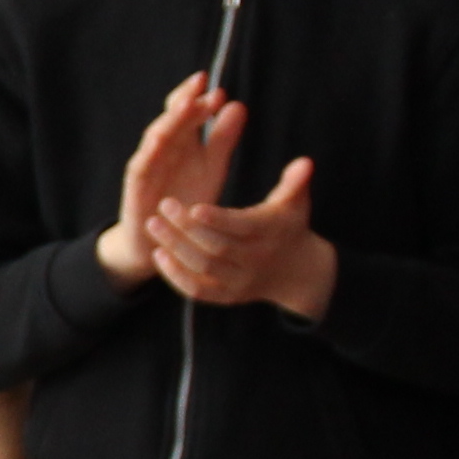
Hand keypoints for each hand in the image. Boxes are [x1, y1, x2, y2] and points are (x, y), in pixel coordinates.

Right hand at [92, 75, 234, 291]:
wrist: (163, 243)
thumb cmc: (188, 203)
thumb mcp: (212, 169)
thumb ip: (223, 139)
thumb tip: (238, 105)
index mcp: (182, 142)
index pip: (187, 112)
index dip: (200, 98)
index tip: (219, 91)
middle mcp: (163, 149)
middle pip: (171, 118)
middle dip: (186, 99)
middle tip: (202, 83)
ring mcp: (147, 166)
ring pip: (156, 136)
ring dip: (170, 120)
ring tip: (186, 105)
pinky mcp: (137, 187)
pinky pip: (141, 166)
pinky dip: (150, 151)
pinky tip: (161, 137)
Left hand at [146, 154, 333, 317]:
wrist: (294, 272)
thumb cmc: (287, 226)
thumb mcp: (295, 203)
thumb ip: (295, 182)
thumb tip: (305, 162)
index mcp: (270, 234)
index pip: (240, 228)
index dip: (216, 220)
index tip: (192, 206)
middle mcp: (255, 261)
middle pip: (216, 248)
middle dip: (187, 228)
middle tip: (163, 205)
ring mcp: (240, 282)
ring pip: (203, 268)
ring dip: (175, 248)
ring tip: (153, 225)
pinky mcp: (226, 297)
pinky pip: (198, 290)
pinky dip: (176, 276)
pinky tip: (158, 254)